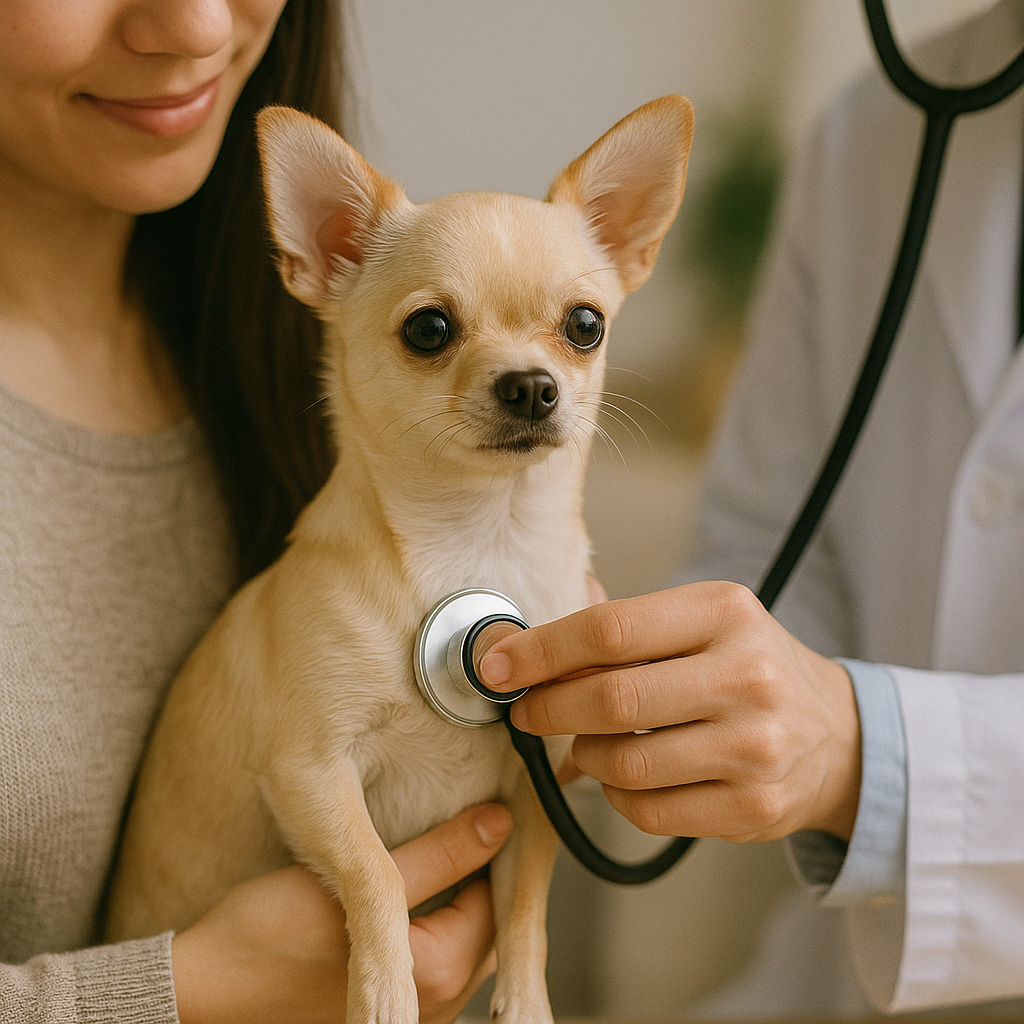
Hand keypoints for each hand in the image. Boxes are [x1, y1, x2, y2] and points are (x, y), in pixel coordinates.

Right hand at [171, 802, 512, 1023]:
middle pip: (486, 919)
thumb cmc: (266, 938)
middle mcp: (437, 1005)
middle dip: (478, 867)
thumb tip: (500, 822)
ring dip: (458, 889)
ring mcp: (414, 1012)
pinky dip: (434, 914)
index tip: (483, 795)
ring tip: (439, 837)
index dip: (492, 841)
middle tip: (462, 810)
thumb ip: (438, 854)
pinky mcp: (390, 1007)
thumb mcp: (354, 878)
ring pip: (463, 935)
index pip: (499, 895)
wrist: (202, 992)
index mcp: (437, 973)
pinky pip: (435, 953)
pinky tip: (412, 878)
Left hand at [479, 582, 860, 842]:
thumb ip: (621, 624)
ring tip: (586, 742)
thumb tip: (525, 636)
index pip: (609, 629)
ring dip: (584, 756)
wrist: (837, 734)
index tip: (497, 665)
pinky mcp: (754, 807)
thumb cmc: (746, 667)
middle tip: (525, 712)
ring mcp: (755, 747)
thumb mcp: (701, 621)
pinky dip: (617, 795)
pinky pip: (648, 810)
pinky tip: (624, 774)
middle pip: (611, 699)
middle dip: (548, 708)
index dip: (540, 651)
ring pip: (624, 764)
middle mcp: (746, 675)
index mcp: (724, 612)